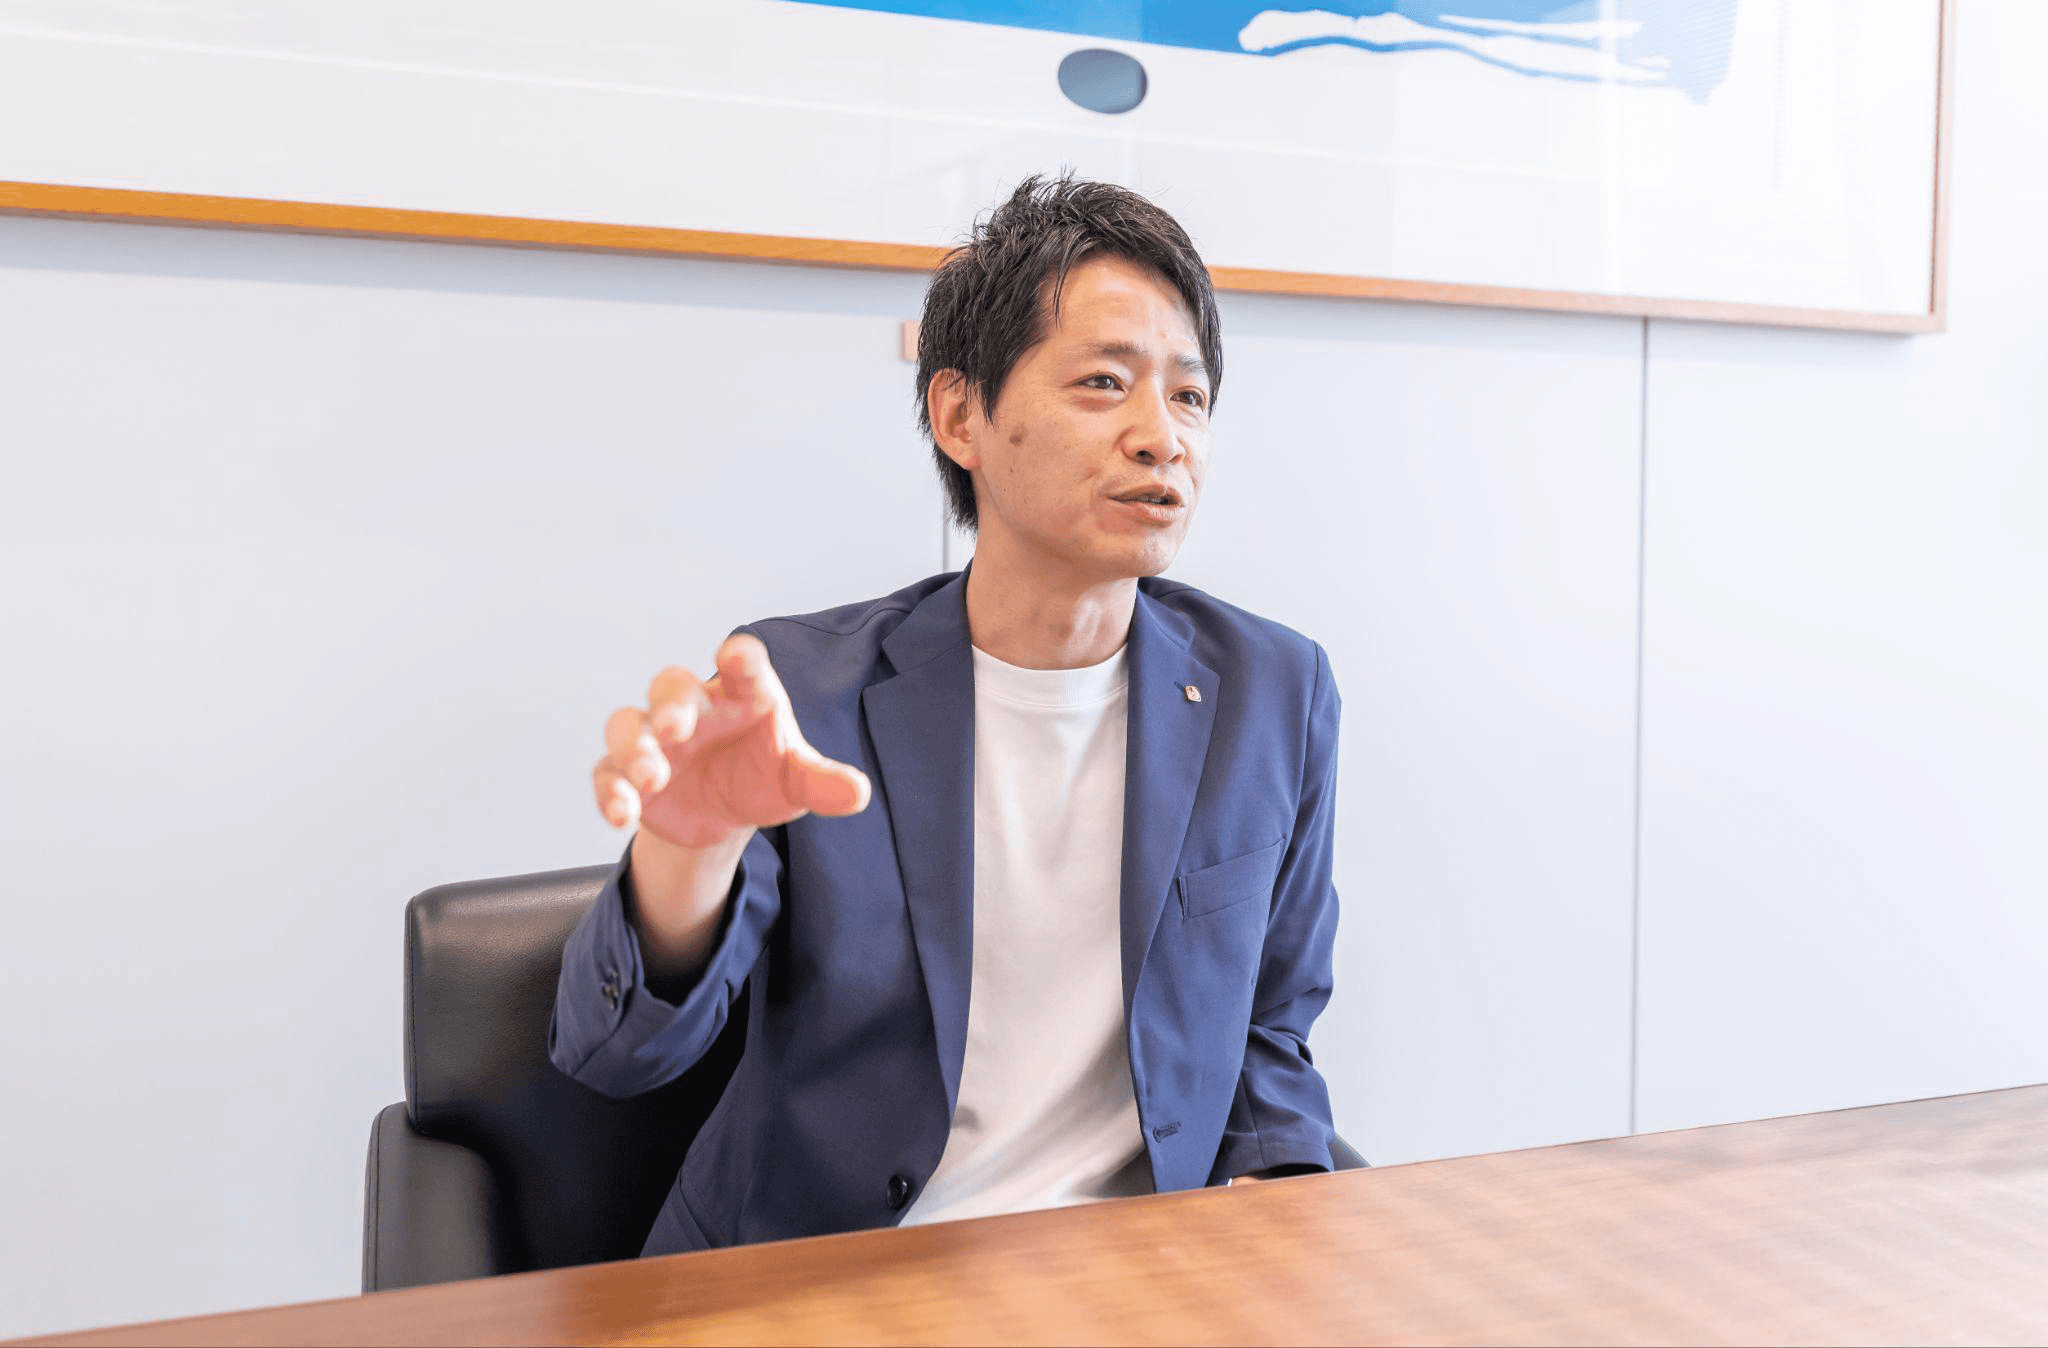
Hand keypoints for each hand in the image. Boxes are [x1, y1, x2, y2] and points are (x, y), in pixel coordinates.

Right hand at [594, 634, 871, 851]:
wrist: (723, 813)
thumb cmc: (762, 774)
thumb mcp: (796, 780)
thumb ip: (822, 782)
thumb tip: (858, 793)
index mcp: (743, 695)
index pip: (743, 666)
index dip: (739, 658)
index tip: (735, 657)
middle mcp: (694, 709)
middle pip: (670, 685)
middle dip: (671, 703)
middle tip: (678, 727)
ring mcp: (656, 740)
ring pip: (628, 725)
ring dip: (636, 748)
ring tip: (653, 778)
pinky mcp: (627, 776)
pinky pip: (607, 775)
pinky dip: (610, 793)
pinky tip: (623, 814)